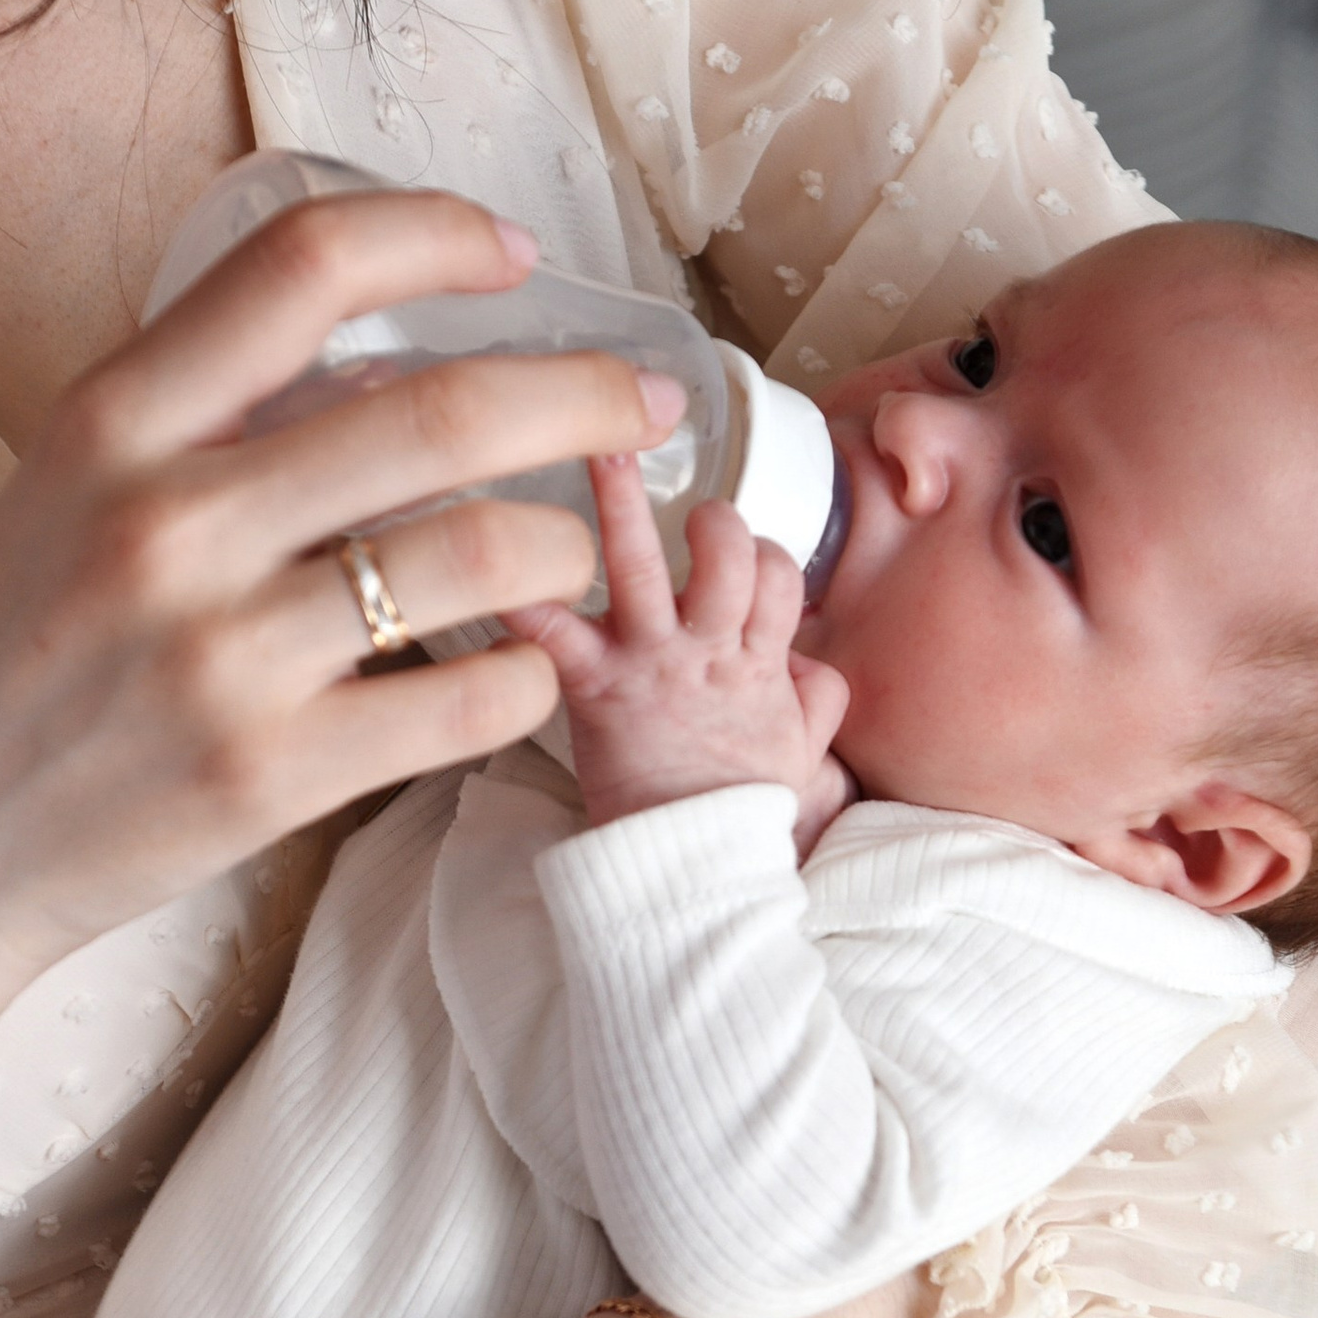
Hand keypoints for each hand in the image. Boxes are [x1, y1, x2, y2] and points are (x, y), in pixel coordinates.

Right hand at [0, 189, 678, 1317]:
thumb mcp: (61, 495)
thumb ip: (201, 422)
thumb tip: (382, 355)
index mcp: (111, 423)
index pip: (304, 262)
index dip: (439, 234)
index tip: (512, 252)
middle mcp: (167, 522)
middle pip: (441, 412)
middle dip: (582, 394)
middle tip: (645, 401)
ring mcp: (221, 656)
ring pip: (479, 557)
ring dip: (562, 548)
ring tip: (572, 555)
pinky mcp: (267, 777)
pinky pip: (470, 702)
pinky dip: (524, 679)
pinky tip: (513, 672)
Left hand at [513, 454, 849, 836]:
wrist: (695, 869)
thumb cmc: (740, 809)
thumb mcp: (805, 751)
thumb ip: (816, 694)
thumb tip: (806, 657)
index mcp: (756, 659)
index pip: (778, 573)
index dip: (766, 555)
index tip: (742, 561)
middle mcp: (706, 648)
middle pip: (729, 553)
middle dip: (717, 519)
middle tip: (695, 509)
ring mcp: (651, 661)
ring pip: (647, 565)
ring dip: (620, 503)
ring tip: (602, 448)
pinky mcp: (596, 688)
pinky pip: (555, 634)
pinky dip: (523, 604)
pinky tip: (500, 570)